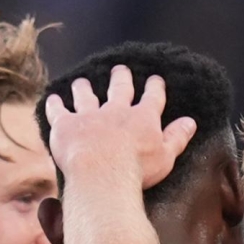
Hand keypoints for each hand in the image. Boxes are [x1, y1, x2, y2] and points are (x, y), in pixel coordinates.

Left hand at [43, 65, 196, 188]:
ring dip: (84, 88)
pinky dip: (55, 104)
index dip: (154, 87)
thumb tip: (190, 122)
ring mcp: (89, 115)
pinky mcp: (66, 125)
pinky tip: (53, 98)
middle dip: (121, 78)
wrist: (102, 173)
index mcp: (142, 118)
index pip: (152, 97)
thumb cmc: (137, 170)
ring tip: (82, 82)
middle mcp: (115, 111)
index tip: (155, 80)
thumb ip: (176, 138)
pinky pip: (58, 110)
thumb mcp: (165, 156)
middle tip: (120, 70)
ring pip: (86, 96)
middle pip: (119, 89)